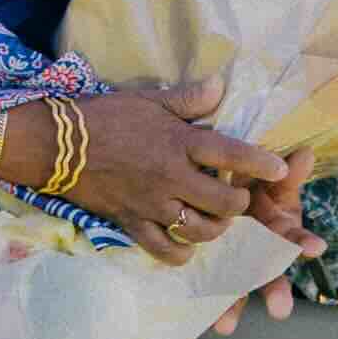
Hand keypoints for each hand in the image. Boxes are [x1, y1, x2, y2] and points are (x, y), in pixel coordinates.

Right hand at [61, 81, 319, 269]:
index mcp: (179, 143)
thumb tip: (221, 86)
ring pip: (199, 230)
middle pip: (223, 203)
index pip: (231, 155)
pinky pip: (164, 249)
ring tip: (216, 221)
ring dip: (215, 229)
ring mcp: (152, 204)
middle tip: (237, 198)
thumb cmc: (105, 116)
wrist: (56, 144)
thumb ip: (188, 99)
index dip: (260, 164)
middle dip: (239, 204)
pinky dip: (181, 252)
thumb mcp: (149, 100)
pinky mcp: (132, 223)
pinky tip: (186, 245)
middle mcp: (171, 177)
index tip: (280, 170)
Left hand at [214, 167, 311, 332]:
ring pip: (236, 286)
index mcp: (276, 226)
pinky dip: (201, 307)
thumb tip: (303, 155)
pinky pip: (205, 289)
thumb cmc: (252, 181)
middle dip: (275, 290)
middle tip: (281, 310)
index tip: (315, 248)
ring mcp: (235, 261)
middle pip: (267, 271)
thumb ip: (285, 169)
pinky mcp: (209, 267)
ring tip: (225, 327)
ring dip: (232, 307)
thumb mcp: (268, 174)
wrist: (222, 184)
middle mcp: (259, 249)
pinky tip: (193, 330)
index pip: (293, 236)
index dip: (303, 241)